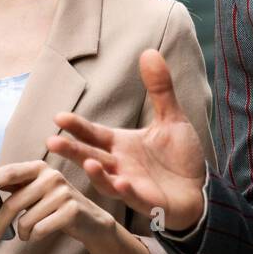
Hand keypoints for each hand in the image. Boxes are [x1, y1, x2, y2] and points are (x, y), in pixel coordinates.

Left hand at [0, 160, 112, 243]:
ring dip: (22, 232)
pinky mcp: (71, 210)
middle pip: (13, 202)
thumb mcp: (36, 190)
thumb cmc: (56, 205)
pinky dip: (34, 237)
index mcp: (39, 167)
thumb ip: (14, 181)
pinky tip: (40, 234)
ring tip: (28, 232)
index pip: (8, 173)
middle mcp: (52, 176)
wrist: (91, 221)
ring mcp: (63, 193)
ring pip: (26, 220)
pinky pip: (39, 230)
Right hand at [47, 48, 206, 232]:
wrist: (201, 189)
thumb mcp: (171, 118)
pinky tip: (122, 182)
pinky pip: (134, 198)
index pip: (93, 134)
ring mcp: (131, 185)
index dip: (77, 127)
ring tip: (89, 163)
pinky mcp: (148, 202)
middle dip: (72, 151)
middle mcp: (120, 165)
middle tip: (52, 143)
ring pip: (107, 181)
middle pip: (90, 157)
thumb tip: (149, 51)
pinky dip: (127, 191)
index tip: (59, 117)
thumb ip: (159, 89)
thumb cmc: (179, 157)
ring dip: (97, 175)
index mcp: (121, 145)